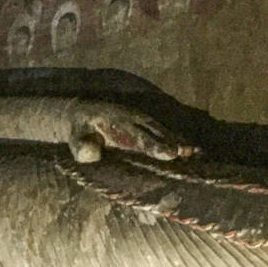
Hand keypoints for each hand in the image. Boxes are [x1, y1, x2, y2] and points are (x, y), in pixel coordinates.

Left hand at [66, 102, 197, 163]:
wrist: (80, 112)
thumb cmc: (78, 131)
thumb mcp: (74, 139)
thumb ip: (82, 147)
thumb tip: (91, 153)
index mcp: (115, 121)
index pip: (137, 136)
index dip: (153, 145)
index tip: (168, 154)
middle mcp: (131, 117)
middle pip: (154, 131)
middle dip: (171, 142)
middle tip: (188, 154)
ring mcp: (138, 118)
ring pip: (160, 129)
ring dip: (176, 139)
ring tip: (193, 152)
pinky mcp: (142, 122)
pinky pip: (160, 130)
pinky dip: (174, 138)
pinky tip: (188, 149)